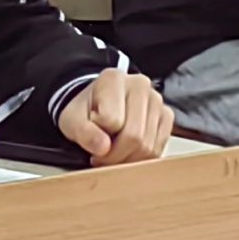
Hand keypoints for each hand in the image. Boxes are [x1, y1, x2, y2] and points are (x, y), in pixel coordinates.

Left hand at [57, 70, 172, 165]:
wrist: (97, 107)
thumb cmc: (85, 112)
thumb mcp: (72, 121)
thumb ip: (82, 132)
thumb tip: (103, 147)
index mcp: (113, 79)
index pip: (111, 120)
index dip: (97, 136)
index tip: (91, 134)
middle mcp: (139, 84)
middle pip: (134, 136)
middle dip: (114, 156)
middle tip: (101, 157)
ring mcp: (156, 99)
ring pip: (147, 147)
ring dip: (127, 160)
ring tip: (113, 153)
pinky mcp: (166, 115)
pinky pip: (158, 150)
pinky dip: (141, 159)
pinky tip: (128, 151)